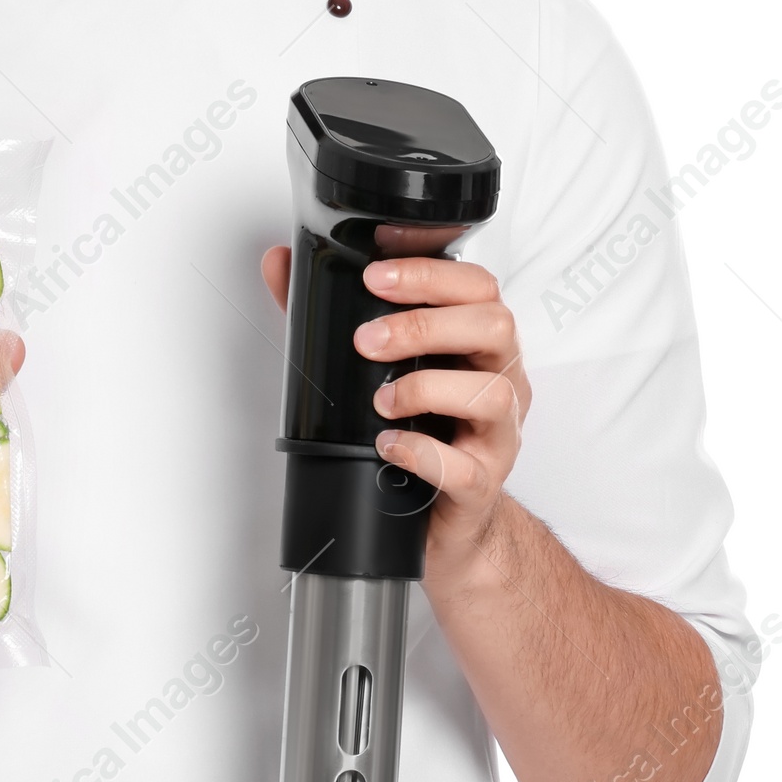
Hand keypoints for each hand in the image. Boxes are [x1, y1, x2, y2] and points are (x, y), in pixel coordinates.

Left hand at [353, 254, 529, 578]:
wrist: (444, 517)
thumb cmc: (420, 430)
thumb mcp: (379, 366)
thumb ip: (331, 313)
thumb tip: (280, 264)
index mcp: (480, 343)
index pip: (478, 286)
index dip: (431, 272)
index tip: (376, 274)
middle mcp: (501, 380)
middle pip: (494, 326)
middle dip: (425, 325)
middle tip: (367, 340)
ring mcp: (498, 435)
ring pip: (491, 394)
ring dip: (426, 388)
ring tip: (380, 400)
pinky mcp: (483, 485)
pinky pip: (467, 469)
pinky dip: (422, 454)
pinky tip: (388, 445)